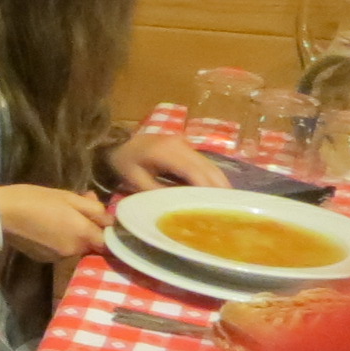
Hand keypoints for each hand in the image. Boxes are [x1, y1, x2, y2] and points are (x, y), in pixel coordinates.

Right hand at [0, 184, 109, 261]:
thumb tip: (109, 218)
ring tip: (59, 217)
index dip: (108, 231)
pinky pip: (61, 250)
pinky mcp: (44, 259)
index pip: (108, 241)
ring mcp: (58, 257)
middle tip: (77, 210)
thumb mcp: (69, 197)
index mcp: (83, 234)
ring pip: (75, 247)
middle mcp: (74, 250)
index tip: (103, 220)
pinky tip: (46, 228)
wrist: (1, 214)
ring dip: (73, 235)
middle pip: (91, 244)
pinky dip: (59, 241)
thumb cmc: (35, 199)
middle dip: (88, 229)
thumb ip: (94, 208)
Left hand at [102, 132, 230, 194]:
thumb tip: (182, 204)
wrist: (117, 142)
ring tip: (230, 203)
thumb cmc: (124, 163)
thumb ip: (158, 191)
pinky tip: (218, 192)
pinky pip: (204, 163)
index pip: (193, 171)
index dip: (207, 188)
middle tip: (232, 208)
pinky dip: (213, 177)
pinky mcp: (187, 146)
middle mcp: (180, 144)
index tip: (218, 205)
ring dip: (220, 183)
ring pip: (210, 164)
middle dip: (220, 188)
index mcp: (165, 151)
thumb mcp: (135, 180)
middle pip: (207, 167)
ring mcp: (185, 143)